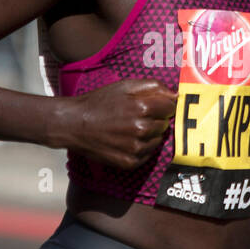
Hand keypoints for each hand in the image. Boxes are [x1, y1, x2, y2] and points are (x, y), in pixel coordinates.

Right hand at [53, 79, 177, 169]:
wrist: (74, 125)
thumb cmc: (99, 102)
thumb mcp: (124, 86)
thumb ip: (153, 86)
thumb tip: (175, 94)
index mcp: (142, 108)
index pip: (171, 107)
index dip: (163, 105)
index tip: (154, 105)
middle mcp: (141, 129)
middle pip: (165, 124)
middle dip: (155, 119)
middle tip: (135, 116)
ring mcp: (136, 148)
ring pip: (158, 140)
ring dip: (149, 134)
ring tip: (129, 129)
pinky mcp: (130, 162)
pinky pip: (148, 155)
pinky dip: (141, 148)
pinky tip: (126, 140)